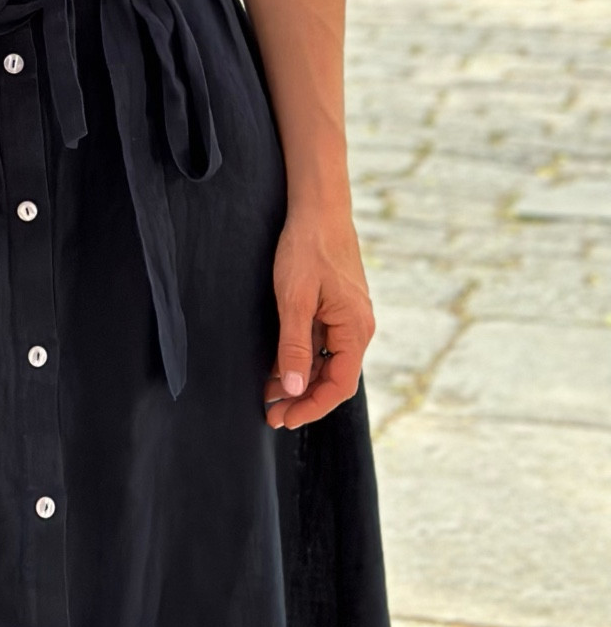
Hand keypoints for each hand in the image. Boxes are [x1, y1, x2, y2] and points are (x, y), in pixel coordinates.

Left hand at [264, 204, 375, 429]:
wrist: (318, 207)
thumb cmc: (307, 249)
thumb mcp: (295, 300)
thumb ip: (295, 347)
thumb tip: (295, 390)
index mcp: (356, 330)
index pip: (339, 385)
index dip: (312, 407)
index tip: (285, 418)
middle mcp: (358, 328)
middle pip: (333, 377)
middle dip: (303, 398)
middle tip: (271, 413)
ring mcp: (348, 317)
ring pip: (326, 360)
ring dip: (300, 379)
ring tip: (269, 394)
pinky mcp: (337, 306)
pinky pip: (322, 342)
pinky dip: (302, 357)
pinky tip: (277, 365)